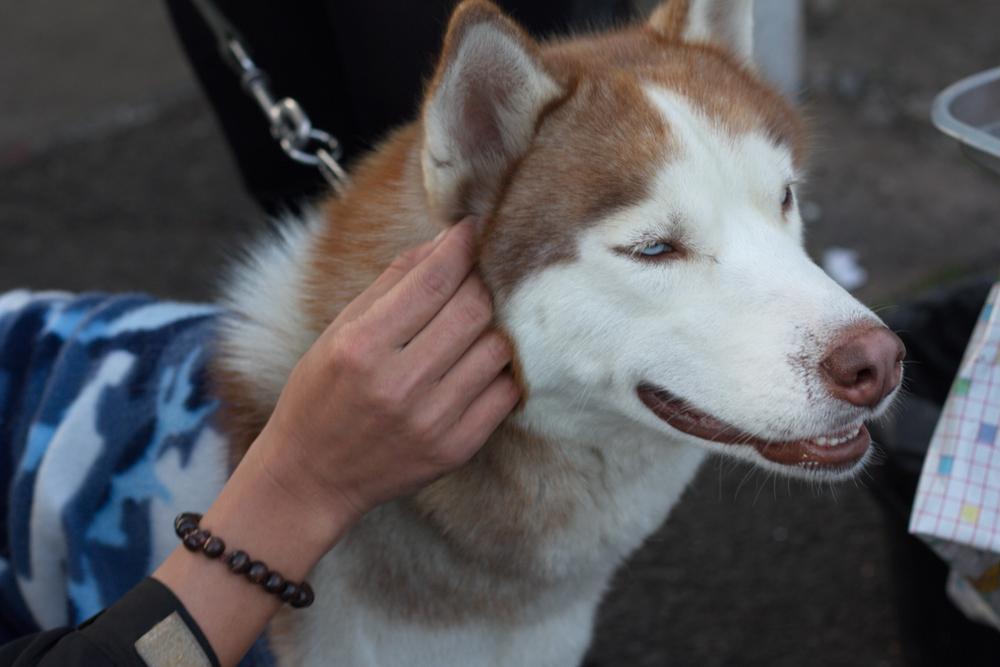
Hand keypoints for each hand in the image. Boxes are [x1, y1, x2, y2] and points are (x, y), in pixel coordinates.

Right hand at [252, 219, 519, 532]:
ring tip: (477, 321)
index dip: (460, 246)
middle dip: (481, 281)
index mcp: (362, 347)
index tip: (471, 229)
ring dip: (495, 325)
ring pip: (497, 348)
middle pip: (473, 309)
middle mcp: (399, 384)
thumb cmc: (320, 395)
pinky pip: (506, 394)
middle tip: (477, 275)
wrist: (312, 477)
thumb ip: (391, 283)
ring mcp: (432, 420)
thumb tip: (443, 242)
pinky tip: (481, 362)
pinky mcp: (456, 449)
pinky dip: (501, 370)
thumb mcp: (338, 331)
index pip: (432, 281)